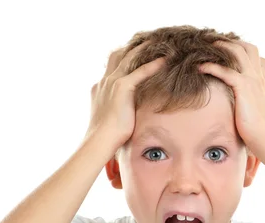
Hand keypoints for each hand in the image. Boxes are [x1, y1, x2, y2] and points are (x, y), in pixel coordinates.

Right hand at [85, 42, 164, 157]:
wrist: (99, 140)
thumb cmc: (106, 135)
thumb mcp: (111, 117)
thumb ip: (118, 108)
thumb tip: (129, 113)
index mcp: (100, 87)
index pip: (112, 65)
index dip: (124, 57)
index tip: (137, 52)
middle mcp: (105, 81)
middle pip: (118, 55)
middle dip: (133, 47)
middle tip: (149, 41)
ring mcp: (112, 82)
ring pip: (129, 58)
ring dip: (144, 49)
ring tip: (159, 43)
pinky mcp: (122, 87)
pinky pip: (140, 72)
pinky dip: (153, 65)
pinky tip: (165, 60)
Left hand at [198, 40, 264, 149]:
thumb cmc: (259, 132)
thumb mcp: (254, 113)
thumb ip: (248, 103)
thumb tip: (237, 107)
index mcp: (262, 82)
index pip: (256, 56)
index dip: (241, 49)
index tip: (225, 50)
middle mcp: (258, 78)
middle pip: (248, 47)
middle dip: (230, 41)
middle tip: (212, 43)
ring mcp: (252, 81)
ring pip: (237, 51)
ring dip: (219, 46)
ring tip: (204, 47)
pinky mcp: (244, 88)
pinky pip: (225, 71)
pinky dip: (211, 66)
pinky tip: (200, 67)